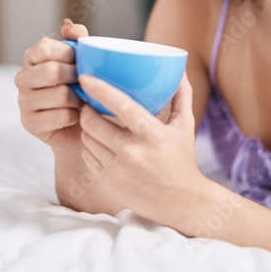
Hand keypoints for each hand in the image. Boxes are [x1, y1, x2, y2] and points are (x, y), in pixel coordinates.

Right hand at [15, 19, 88, 151]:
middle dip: (76, 77)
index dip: (66, 54)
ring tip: (82, 101)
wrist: (82, 126)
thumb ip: (77, 40)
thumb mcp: (83, 61)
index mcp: (33, 58)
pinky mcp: (29, 123)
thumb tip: (69, 26)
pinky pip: (60, 116)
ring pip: (60, 95)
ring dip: (78, 99)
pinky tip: (76, 117)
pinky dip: (75, 117)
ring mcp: (23, 101)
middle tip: (85, 83)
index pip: (43, 48)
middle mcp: (23, 78)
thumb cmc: (82, 89)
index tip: (79, 61)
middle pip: (52, 72)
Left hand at [76, 71, 203, 225]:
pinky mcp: (108, 182)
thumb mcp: (185, 126)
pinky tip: (98, 143)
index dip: (100, 90)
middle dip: (86, 109)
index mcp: (152, 134)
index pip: (121, 106)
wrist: (181, 202)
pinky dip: (89, 146)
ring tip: (93, 122)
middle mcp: (133, 152)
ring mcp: (117, 170)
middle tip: (89, 103)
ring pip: (86, 139)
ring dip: (86, 128)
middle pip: (92, 122)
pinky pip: (87, 156)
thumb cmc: (182, 158)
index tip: (85, 77)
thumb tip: (180, 69)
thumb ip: (181, 95)